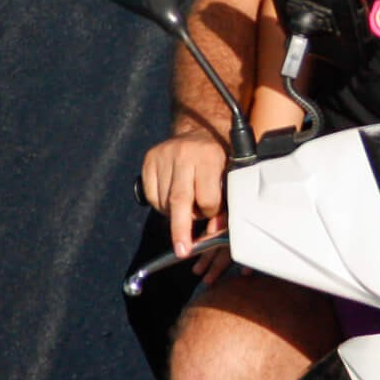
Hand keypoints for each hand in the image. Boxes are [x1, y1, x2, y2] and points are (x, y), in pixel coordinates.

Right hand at [139, 130, 230, 257]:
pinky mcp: (149, 159)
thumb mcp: (230, 173)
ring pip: (164, 202)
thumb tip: (214, 232)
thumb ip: (224, 202)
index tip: (212, 210)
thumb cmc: (219, 156)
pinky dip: (161, 205)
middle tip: (182, 251)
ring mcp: (163, 155)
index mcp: (209, 156)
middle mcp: (184, 153)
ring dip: (174, 214)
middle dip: (180, 229)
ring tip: (186, 204)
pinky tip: (172, 196)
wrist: (200, 128)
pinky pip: (151, 196)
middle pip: (179, 200)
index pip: (207, 198)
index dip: (210, 210)